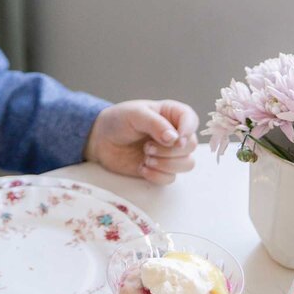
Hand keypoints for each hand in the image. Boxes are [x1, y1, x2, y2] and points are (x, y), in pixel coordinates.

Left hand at [84, 100, 198, 184]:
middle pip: (191, 146)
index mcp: (172, 114)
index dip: (188, 130)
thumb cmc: (119, 120)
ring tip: (146, 158)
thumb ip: (156, 124)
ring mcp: (169, 153)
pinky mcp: (161, 169)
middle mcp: (175, 134)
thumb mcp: (135, 114)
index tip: (176, 139)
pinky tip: (142, 167)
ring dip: (167, 164)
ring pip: (187, 164)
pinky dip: (157, 175)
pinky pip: (171, 178)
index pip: (191, 120)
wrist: (101, 140)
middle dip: (170, 150)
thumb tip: (175, 138)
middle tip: (147, 148)